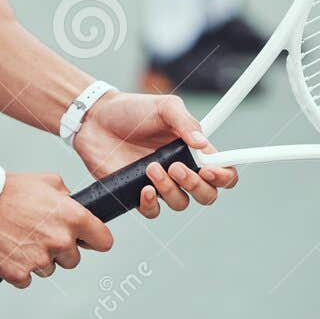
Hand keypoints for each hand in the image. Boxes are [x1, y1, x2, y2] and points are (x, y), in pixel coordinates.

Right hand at [0, 171, 111, 288]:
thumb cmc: (8, 190)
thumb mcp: (48, 182)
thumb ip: (67, 198)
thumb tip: (74, 208)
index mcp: (72, 217)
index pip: (103, 241)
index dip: (94, 240)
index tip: (88, 240)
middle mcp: (60, 240)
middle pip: (73, 259)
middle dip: (60, 250)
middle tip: (40, 234)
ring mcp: (39, 259)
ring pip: (49, 270)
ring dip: (38, 259)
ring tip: (20, 239)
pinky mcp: (18, 273)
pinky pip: (27, 280)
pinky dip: (19, 269)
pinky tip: (9, 250)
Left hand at [72, 91, 238, 218]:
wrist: (95, 119)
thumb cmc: (132, 109)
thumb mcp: (164, 107)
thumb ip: (186, 123)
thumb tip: (204, 144)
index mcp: (193, 149)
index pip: (222, 170)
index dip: (224, 176)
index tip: (210, 169)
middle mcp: (180, 169)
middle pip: (207, 194)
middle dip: (197, 186)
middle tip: (177, 168)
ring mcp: (160, 184)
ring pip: (180, 203)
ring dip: (170, 190)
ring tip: (151, 168)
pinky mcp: (137, 194)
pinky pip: (154, 210)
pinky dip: (152, 203)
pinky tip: (143, 188)